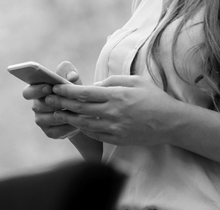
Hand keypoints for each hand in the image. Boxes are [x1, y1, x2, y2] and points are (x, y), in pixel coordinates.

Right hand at [21, 61, 81, 139]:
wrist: (81, 111)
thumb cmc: (72, 90)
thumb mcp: (72, 79)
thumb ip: (69, 72)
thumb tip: (71, 77)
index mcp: (36, 91)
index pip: (28, 92)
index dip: (36, 90)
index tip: (48, 87)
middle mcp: (36, 106)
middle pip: (38, 106)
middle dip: (52, 103)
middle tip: (65, 101)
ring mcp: (42, 120)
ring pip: (48, 119)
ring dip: (61, 115)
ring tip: (75, 111)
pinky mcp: (50, 132)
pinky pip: (56, 131)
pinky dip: (67, 127)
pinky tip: (76, 123)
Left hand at [47, 75, 182, 145]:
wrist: (171, 123)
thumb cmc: (153, 98)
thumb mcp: (135, 81)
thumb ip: (113, 81)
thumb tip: (95, 84)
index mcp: (116, 95)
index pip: (85, 93)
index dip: (67, 90)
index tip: (55, 87)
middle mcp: (113, 113)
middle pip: (80, 108)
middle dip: (62, 102)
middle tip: (48, 98)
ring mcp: (115, 128)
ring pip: (84, 123)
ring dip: (68, 117)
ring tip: (56, 112)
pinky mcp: (118, 139)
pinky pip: (95, 134)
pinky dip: (83, 128)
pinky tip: (76, 123)